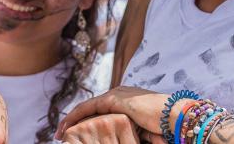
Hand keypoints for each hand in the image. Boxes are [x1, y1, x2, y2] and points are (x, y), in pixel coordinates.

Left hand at [56, 87, 170, 139]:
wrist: (173, 116)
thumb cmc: (163, 124)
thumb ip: (130, 129)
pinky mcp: (113, 100)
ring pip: (85, 108)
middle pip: (90, 108)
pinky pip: (86, 109)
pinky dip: (74, 119)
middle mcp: (119, 94)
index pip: (100, 110)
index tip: (75, 133)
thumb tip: (126, 140)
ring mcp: (115, 95)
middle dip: (74, 121)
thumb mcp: (142, 127)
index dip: (86, 121)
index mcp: (126, 100)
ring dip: (70, 121)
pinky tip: (65, 129)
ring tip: (59, 134)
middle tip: (61, 134)